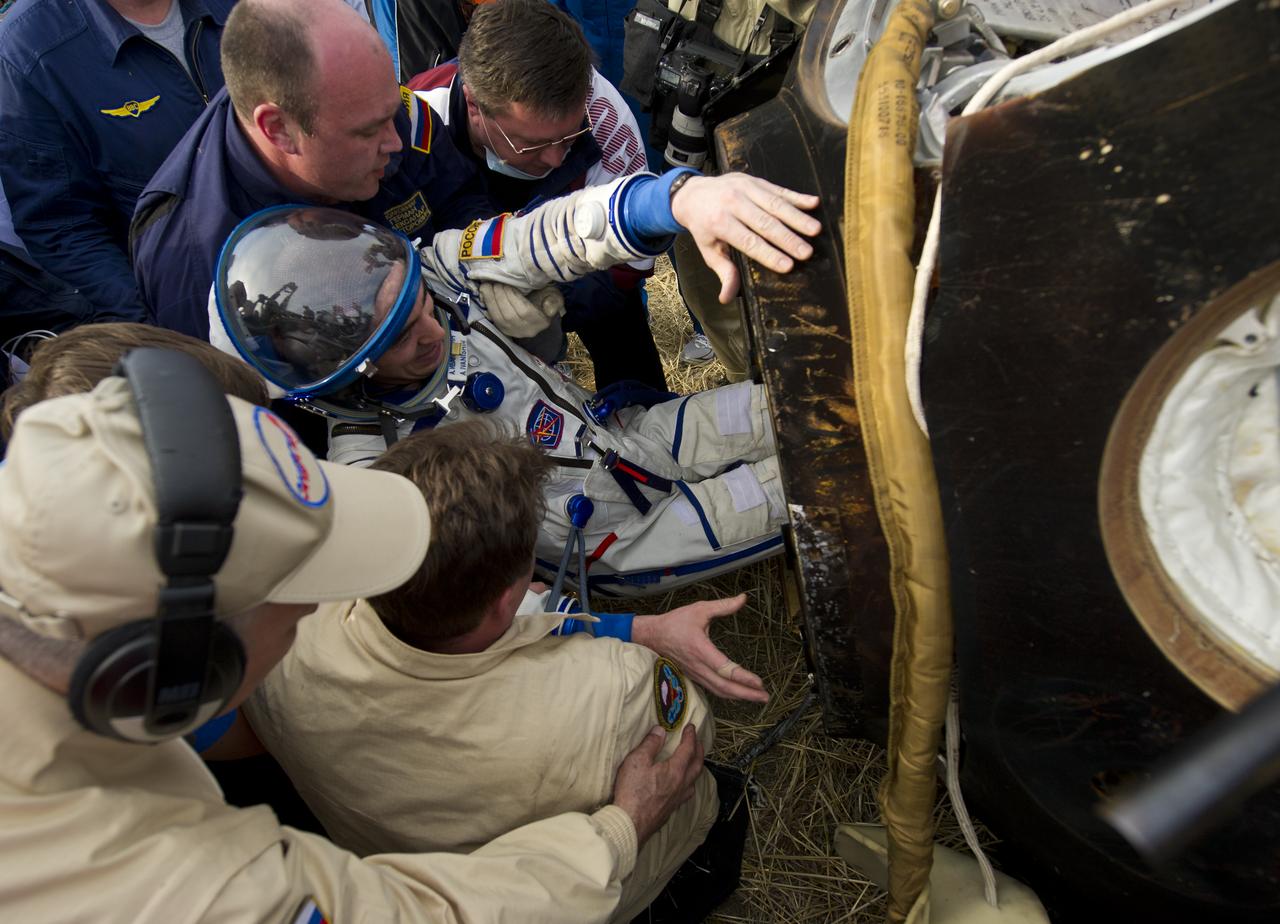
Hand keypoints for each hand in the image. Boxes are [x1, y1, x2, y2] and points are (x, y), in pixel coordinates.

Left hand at [477, 281, 564, 337]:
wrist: (539, 311)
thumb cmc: (546, 299)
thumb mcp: (554, 297)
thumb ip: (554, 302)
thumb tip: (549, 309)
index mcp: (540, 322)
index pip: (524, 311)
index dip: (513, 297)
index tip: (507, 283)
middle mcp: (526, 330)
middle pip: (509, 315)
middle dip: (500, 297)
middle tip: (495, 282)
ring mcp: (514, 332)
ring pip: (499, 318)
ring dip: (491, 300)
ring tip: (488, 285)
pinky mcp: (504, 330)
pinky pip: (494, 319)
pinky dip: (488, 305)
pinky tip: (485, 293)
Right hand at [611, 724, 703, 845]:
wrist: (630, 823)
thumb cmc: (633, 791)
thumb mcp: (637, 761)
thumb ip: (650, 744)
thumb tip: (660, 731)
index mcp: (675, 770)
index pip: (688, 749)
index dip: (690, 736)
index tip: (691, 727)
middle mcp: (681, 784)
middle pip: (697, 765)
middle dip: (699, 751)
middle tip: (697, 741)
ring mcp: (677, 799)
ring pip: (694, 781)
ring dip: (696, 768)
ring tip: (693, 762)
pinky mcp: (670, 810)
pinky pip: (686, 793)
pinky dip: (688, 784)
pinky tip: (682, 787)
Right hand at [631, 594, 768, 702]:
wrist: (652, 636)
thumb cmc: (675, 621)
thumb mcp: (699, 609)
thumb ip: (723, 606)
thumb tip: (743, 598)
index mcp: (700, 649)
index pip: (725, 669)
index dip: (743, 678)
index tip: (759, 682)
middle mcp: (698, 666)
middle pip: (724, 687)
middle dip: (746, 694)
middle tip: (765, 697)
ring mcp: (695, 674)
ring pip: (718, 691)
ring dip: (739, 697)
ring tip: (757, 698)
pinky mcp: (694, 676)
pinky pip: (713, 689)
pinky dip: (728, 694)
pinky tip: (739, 694)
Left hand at [670, 173, 820, 302]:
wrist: (693, 193)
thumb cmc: (704, 226)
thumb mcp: (708, 249)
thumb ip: (723, 271)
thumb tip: (726, 298)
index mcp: (719, 222)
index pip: (748, 241)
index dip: (769, 254)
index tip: (788, 266)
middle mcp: (733, 203)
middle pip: (765, 223)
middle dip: (788, 239)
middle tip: (806, 253)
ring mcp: (745, 188)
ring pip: (775, 205)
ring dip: (797, 218)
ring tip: (815, 231)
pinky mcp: (756, 180)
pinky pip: (778, 189)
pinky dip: (797, 197)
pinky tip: (814, 204)